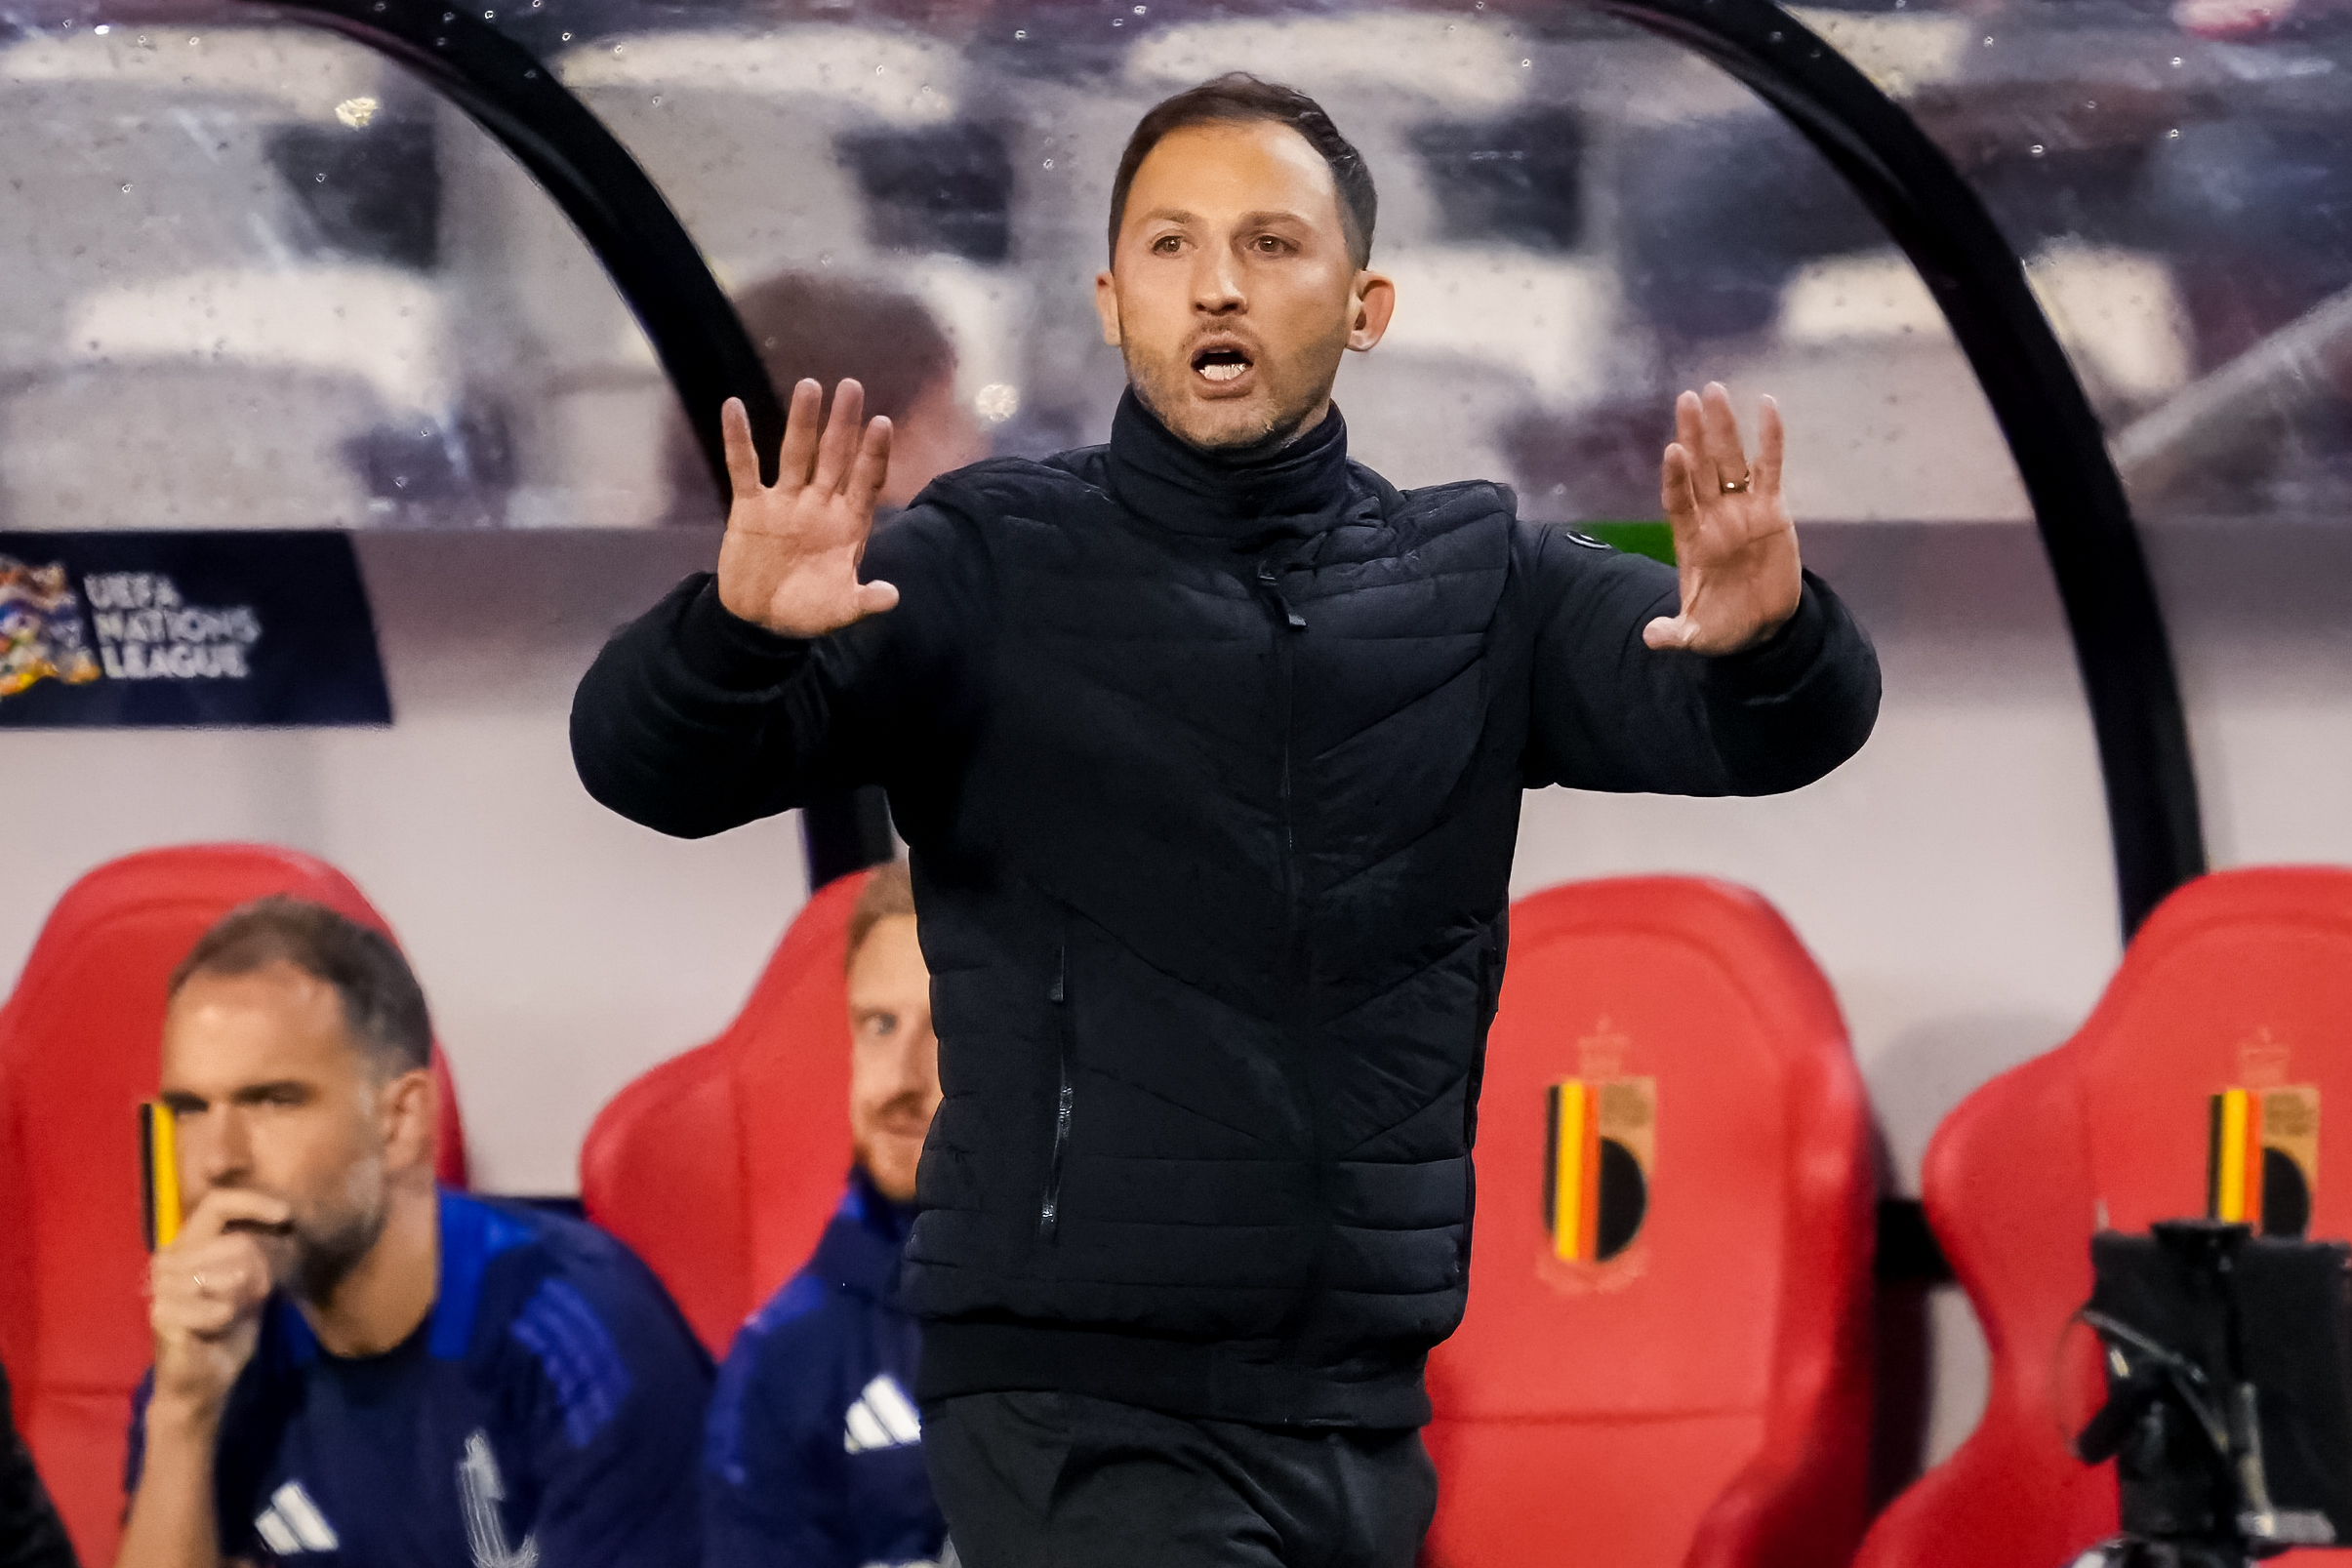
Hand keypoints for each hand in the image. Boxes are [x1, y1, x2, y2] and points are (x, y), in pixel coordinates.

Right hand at [146, 1190, 286, 1419]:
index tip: (286, 1214)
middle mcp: (168, 1259)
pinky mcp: (162, 1316)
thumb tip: (284, 1218)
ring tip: (230, 1314)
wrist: (200, 1381)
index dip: (253, 1203)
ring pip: (230, 1275)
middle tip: (252, 1297)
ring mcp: (161, 1287)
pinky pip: (218, 1307)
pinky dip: (228, 1319)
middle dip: (258, 1271)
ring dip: (242, 1298)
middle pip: (235, 1243)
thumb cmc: (225, 1329)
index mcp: (187, 1245)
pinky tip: (216, 1329)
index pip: (217, 1204)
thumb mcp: (250, 1286)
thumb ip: (257, 1254)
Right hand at [715, 379, 901, 637]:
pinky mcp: (750, 507)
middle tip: (852, 386)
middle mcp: (818, 505)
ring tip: (809, 386)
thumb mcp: (839, 610)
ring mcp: (785, 502)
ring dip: (801, 421)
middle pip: (834, 456)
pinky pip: (743, 467)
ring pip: (794, 454)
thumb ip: (863, 600)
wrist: (761, 620)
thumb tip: (892, 597)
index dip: (873, 454)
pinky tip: (732, 406)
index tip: (882, 423)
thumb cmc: (807, 611)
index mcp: (846, 524)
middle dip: (843, 423)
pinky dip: (737, 439)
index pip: (865, 482)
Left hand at [1644, 383, 1802, 656]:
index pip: (1678, 500)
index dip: (1675, 477)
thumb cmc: (1723, 625)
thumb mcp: (1697, 633)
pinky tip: (1768, 406)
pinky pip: (1770, 468)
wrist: (1760, 627)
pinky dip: (1770, 439)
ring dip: (1724, 427)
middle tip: (1687, 398)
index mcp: (1690, 539)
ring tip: (1715, 391)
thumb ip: (1676, 633)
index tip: (1672, 450)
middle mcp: (1712, 516)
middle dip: (1695, 434)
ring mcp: (1741, 509)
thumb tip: (1652, 638)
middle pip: (1700, 468)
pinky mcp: (1772, 509)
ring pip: (1730, 460)